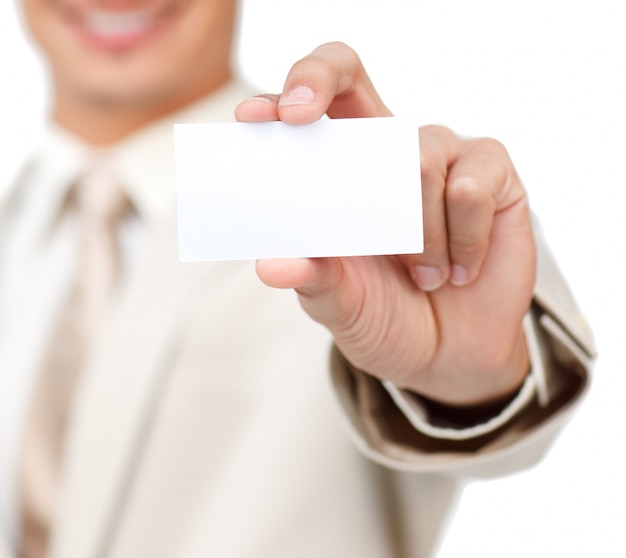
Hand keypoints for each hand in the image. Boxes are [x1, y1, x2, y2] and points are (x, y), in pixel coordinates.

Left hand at [235, 42, 535, 406]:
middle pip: (346, 68)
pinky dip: (464, 238)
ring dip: (418, 229)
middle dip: (317, 77)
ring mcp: (442, 155)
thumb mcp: (341, 303)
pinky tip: (460, 272)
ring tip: (423, 277)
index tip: (253, 118)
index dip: (279, 96)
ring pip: (419, 155)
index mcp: (341, 173)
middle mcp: (386, 151)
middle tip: (298, 116)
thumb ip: (313, 279)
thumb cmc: (385, 317)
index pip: (308, 108)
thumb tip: (270, 265)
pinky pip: (471, 186)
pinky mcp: (493, 174)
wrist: (449, 356)